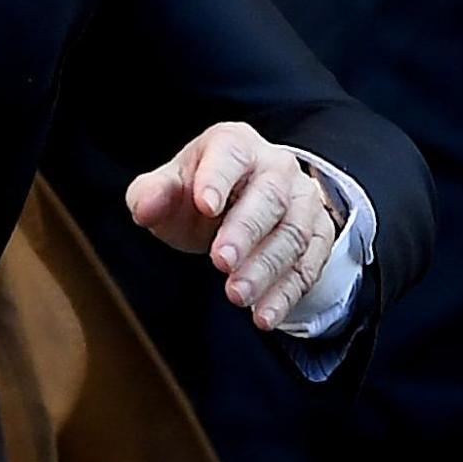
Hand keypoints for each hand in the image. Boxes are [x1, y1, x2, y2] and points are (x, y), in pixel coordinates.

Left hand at [127, 121, 338, 328]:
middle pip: (269, 198)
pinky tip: (263, 316)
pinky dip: (286, 294)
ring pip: (292, 235)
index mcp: (235, 145)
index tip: (204, 205)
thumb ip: (151, 195)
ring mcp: (303, 201)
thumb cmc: (198, 195)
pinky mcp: (318, 235)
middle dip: (245, 232)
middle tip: (220, 262)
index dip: (217, 179)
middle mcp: (275, 167)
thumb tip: (144, 207)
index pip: (230, 153)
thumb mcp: (169, 189)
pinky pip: (307, 267)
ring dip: (265, 269)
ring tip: (236, 295)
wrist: (241, 203)